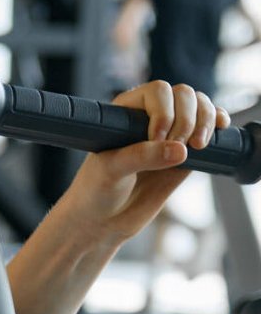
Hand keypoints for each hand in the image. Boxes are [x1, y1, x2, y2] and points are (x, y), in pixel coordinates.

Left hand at [57, 80, 227, 245]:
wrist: (102, 221)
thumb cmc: (95, 191)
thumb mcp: (111, 171)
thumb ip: (142, 157)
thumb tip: (181, 150)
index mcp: (126, 113)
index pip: (157, 92)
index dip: (164, 111)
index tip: (155, 138)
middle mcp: (149, 118)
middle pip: (184, 95)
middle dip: (187, 119)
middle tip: (178, 147)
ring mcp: (169, 134)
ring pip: (199, 107)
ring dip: (205, 121)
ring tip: (196, 147)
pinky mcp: (185, 152)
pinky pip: (208, 127)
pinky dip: (217, 123)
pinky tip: (219, 130)